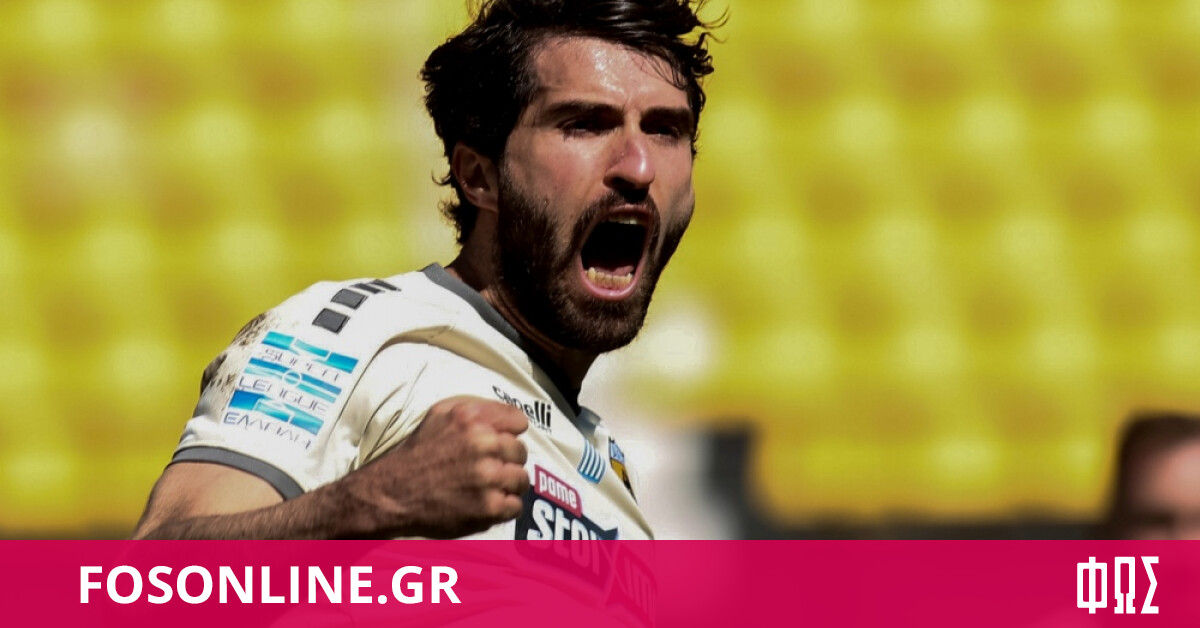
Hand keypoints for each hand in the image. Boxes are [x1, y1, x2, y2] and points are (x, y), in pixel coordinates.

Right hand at [344, 396, 529, 537]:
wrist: (392, 493)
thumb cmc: (417, 453)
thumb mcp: (440, 415)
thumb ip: (477, 410)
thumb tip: (512, 419)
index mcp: (472, 419)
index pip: (518, 422)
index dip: (511, 433)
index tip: (501, 443)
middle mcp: (483, 444)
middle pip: (521, 452)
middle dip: (508, 461)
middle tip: (489, 469)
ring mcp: (488, 477)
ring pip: (522, 480)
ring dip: (508, 486)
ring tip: (487, 488)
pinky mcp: (489, 507)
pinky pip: (515, 506)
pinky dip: (503, 508)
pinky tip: (484, 505)